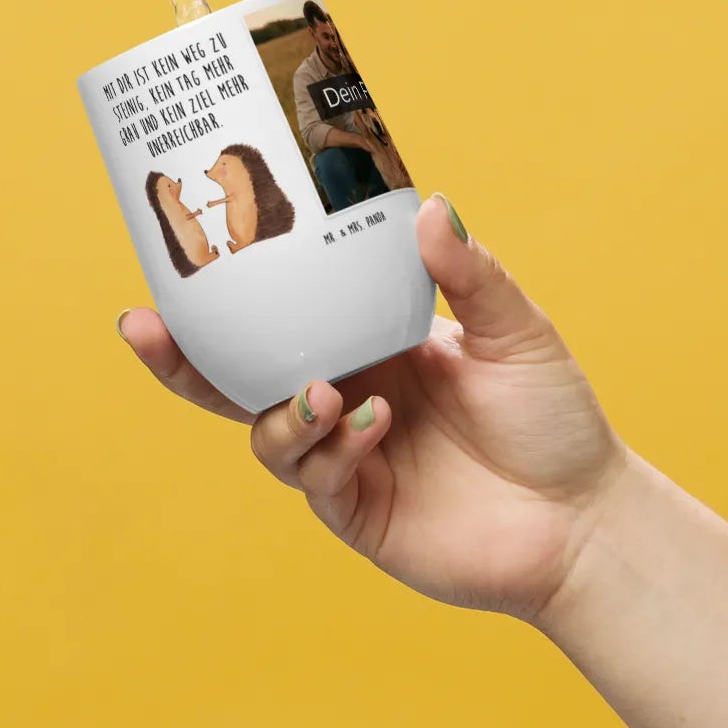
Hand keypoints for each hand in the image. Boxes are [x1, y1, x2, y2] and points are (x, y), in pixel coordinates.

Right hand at [119, 197, 626, 620]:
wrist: (586, 522)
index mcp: (362, 346)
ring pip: (262, 430)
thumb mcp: (516, 332)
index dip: (220, 296)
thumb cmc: (553, 422)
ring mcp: (340, 456)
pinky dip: (329, 447)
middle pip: (232, 378)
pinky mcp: (352, 510)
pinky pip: (312, 476)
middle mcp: (338, 396)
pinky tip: (373, 426)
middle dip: (178, 358)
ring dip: (281, 409)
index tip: (175, 256)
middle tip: (141, 326)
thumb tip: (430, 205)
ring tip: (325, 393)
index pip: (274, 317)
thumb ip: (469, 274)